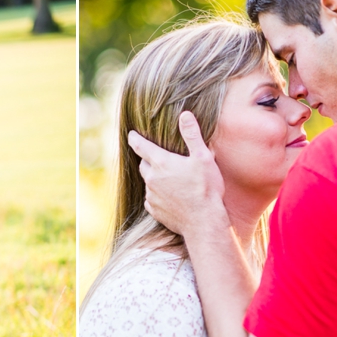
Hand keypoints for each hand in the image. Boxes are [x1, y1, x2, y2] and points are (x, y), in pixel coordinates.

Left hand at [127, 111, 225, 235]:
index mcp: (162, 163)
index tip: (131, 134)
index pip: (141, 146)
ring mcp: (151, 196)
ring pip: (148, 182)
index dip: (135, 139)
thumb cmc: (206, 188)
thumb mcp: (203, 158)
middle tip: (158, 159)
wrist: (203, 221)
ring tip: (171, 181)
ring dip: (155, 179)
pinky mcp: (154, 210)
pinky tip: (171, 197)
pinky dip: (158, 195)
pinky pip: (151, 199)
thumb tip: (185, 115)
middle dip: (148, 160)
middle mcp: (152, 179)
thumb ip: (192, 135)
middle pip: (143, 165)